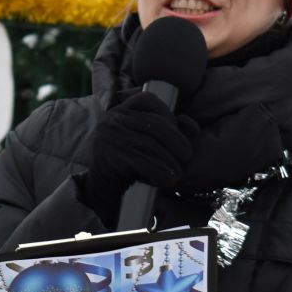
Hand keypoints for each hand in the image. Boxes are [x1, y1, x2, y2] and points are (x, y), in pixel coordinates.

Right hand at [80, 91, 199, 221]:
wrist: (99, 192)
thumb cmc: (128, 167)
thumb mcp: (147, 144)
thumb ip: (170, 132)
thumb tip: (193, 128)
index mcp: (119, 110)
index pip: (147, 99)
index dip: (167, 113)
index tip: (177, 131)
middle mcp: (110, 119)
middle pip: (153, 123)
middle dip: (176, 140)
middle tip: (186, 156)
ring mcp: (107, 136)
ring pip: (150, 144)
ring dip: (170, 161)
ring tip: (177, 173)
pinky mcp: (106, 156)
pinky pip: (142, 161)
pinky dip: (159, 172)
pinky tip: (166, 180)